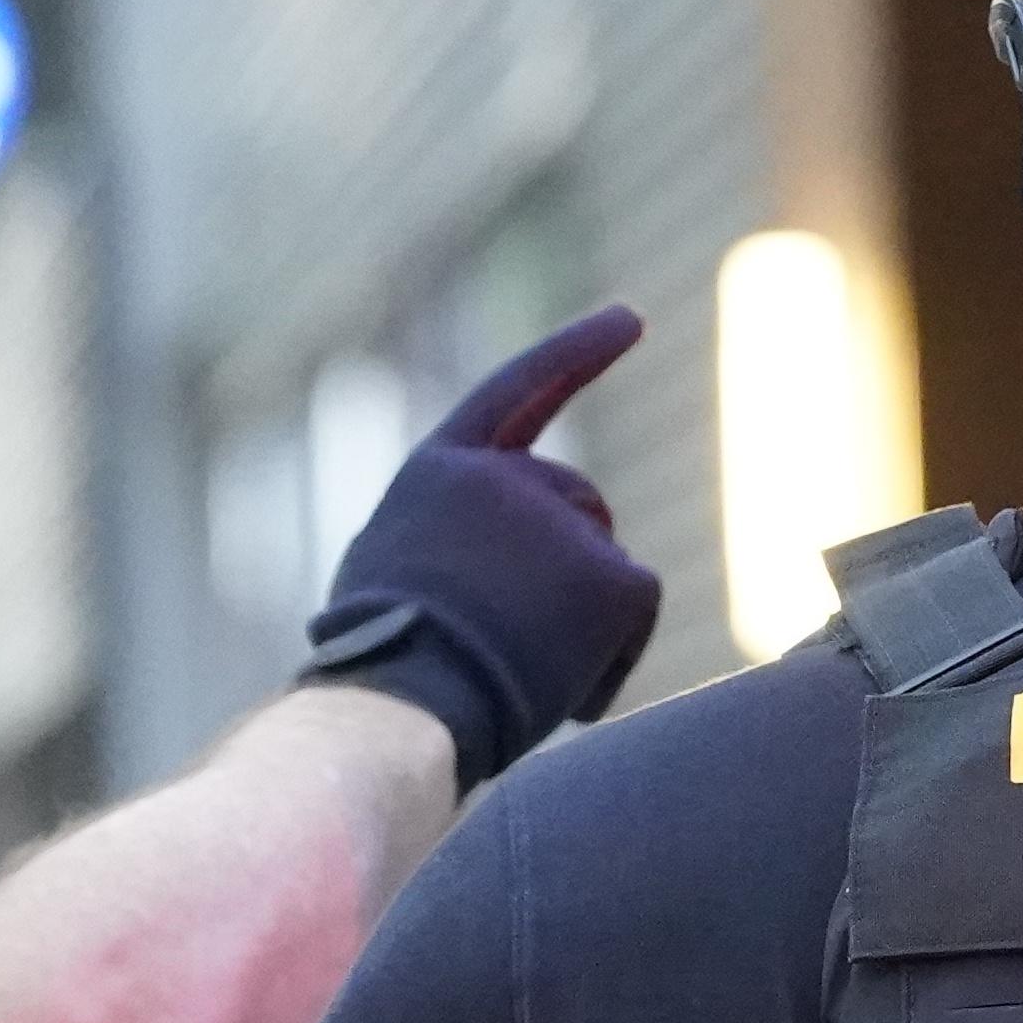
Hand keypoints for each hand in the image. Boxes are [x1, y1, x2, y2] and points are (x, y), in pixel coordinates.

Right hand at [303, 306, 663, 790]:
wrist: (396, 704)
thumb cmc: (383, 666)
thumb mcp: (402, 565)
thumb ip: (459, 534)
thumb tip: (509, 568)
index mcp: (443, 466)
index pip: (519, 390)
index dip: (575, 353)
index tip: (630, 318)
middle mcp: (506, 475)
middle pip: (581, 505)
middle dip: (569, 567)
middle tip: (512, 638)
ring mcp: (560, 517)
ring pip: (607, 564)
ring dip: (580, 619)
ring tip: (518, 664)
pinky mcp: (609, 572)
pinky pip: (638, 614)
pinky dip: (612, 660)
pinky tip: (563, 689)